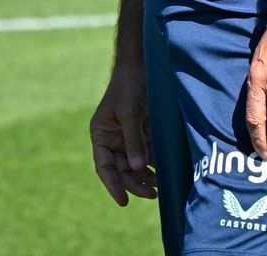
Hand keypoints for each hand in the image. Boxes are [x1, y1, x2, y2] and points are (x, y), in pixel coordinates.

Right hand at [90, 62, 157, 206]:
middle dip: (135, 183)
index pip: (104, 166)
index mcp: (101, 134)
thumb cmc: (129, 85)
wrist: (142, 63)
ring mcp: (128, 136)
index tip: (123, 201)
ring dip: (146, 176)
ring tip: (160, 188)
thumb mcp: (129, 112)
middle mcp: (113, 139)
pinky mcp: (143, 132)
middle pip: (121, 169)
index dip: (113, 185)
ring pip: (136, 164)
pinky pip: (148, 153)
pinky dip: (155, 163)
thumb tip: (137, 168)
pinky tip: (165, 171)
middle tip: (151, 194)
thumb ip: (133, 140)